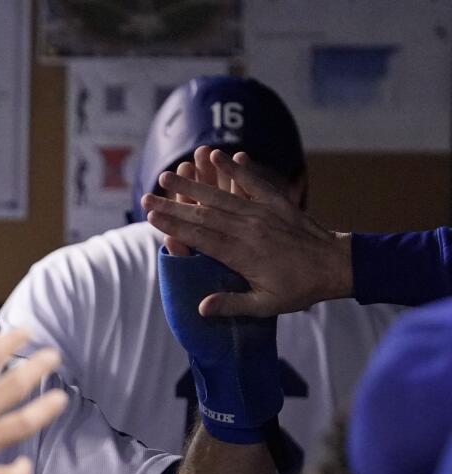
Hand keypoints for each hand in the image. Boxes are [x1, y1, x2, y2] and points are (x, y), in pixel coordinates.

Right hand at [142, 148, 351, 316]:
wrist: (337, 265)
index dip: (174, 227)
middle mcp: (249, 229)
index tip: (152, 217)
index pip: (201, 238)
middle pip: (204, 214)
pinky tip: (220, 155)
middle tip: (148, 195)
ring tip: (171, 173)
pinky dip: (237, 168)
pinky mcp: (277, 202)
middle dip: (174, 204)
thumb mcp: (267, 305)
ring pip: (222, 196)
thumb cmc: (300, 289)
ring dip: (195, 184)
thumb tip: (200, 307)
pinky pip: (254, 181)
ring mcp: (263, 213)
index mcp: (243, 254)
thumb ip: (232, 305)